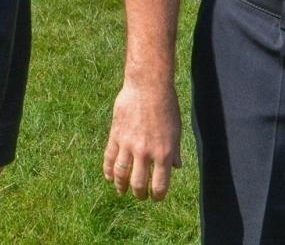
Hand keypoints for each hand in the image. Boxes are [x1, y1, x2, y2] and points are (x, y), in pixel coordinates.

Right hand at [103, 79, 180, 199]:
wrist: (148, 86)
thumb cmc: (166, 105)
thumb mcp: (176, 130)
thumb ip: (175, 151)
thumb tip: (176, 166)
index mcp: (163, 153)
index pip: (159, 185)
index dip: (157, 195)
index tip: (155, 197)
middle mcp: (145, 153)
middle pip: (138, 184)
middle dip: (139, 194)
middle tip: (140, 196)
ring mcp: (128, 145)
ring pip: (121, 173)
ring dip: (121, 185)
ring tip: (122, 190)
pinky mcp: (116, 135)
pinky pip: (109, 157)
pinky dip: (108, 170)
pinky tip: (109, 176)